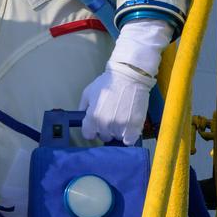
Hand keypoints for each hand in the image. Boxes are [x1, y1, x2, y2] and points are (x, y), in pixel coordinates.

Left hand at [80, 18, 169, 143]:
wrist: (130, 76)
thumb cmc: (109, 82)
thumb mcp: (88, 92)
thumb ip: (83, 107)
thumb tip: (82, 117)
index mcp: (93, 117)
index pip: (88, 135)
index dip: (91, 130)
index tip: (95, 126)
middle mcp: (106, 124)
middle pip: (103, 136)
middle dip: (105, 129)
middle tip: (110, 117)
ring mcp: (121, 126)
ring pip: (116, 137)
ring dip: (118, 130)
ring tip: (121, 117)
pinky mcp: (135, 126)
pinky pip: (129, 140)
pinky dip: (128, 135)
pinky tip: (128, 127)